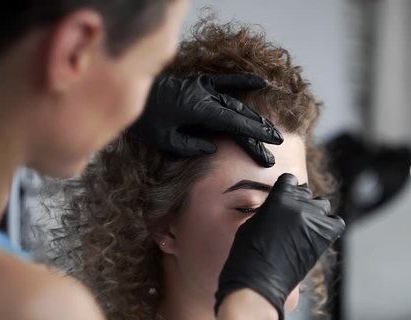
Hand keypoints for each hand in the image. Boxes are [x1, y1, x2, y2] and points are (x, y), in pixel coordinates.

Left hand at [130, 74, 282, 166]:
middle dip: (259, 130)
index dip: (254, 133)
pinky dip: (243, 82)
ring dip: (254, 117)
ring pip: (236, 103)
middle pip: (239, 115)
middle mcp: (205, 96)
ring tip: (270, 130)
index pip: (234, 123)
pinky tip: (261, 82)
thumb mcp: (165, 139)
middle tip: (277, 143)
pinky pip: (226, 82)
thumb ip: (191, 145)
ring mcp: (204, 87)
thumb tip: (213, 147)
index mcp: (198, 109)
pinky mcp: (201, 83)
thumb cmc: (146, 119)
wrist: (134, 93)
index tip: (270, 142)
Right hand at [214, 174, 345, 319]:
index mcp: (279, 197)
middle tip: (292, 217)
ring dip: (315, 212)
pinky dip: (330, 226)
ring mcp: (313, 221)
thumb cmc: (247, 255)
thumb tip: (279, 207)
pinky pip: (336, 223)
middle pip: (306, 193)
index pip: (290, 180)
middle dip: (300, 201)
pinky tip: (319, 233)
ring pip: (322, 205)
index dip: (287, 188)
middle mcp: (299, 205)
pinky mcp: (323, 238)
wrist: (258, 281)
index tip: (286, 195)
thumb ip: (269, 208)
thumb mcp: (251, 222)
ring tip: (305, 225)